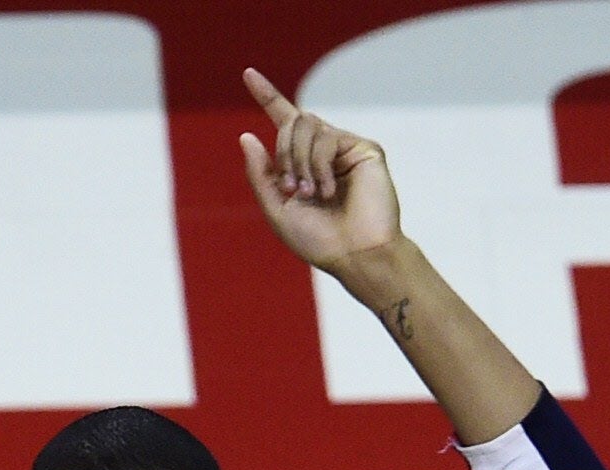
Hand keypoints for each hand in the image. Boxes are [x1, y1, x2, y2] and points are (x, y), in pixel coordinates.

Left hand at [239, 67, 401, 274]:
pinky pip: (327, 138)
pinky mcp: (363, 149)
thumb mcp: (277, 211)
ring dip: (300, 160)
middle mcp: (322, 152)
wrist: (356, 255)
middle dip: (284, 154)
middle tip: (292, 189)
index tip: (248, 74)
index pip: (282, 122)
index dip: (266, 96)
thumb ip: (261, 175)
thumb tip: (246, 136)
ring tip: (312, 193)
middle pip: (291, 122)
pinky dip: (320, 165)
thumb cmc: (319, 241)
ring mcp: (344, 148)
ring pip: (307, 123)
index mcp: (301, 164)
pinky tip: (329, 190)